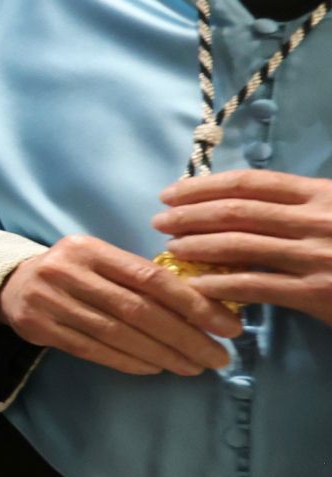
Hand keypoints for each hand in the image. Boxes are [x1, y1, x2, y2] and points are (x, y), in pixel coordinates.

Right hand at [0, 233, 241, 376]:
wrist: (11, 285)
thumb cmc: (73, 273)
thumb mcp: (100, 261)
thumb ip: (138, 276)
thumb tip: (204, 305)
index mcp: (90, 249)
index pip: (150, 277)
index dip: (193, 303)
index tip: (228, 326)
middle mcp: (68, 271)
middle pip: (137, 310)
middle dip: (185, 336)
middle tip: (219, 357)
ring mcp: (50, 300)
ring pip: (117, 334)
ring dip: (162, 354)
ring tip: (194, 367)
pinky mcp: (39, 327)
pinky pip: (93, 350)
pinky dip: (129, 361)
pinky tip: (156, 368)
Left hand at [155, 170, 331, 319]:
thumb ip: (296, 205)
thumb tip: (236, 204)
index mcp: (319, 194)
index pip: (248, 183)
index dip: (202, 187)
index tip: (170, 194)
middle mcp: (314, 221)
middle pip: (236, 212)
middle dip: (190, 215)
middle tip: (160, 222)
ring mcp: (314, 257)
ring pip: (240, 245)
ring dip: (197, 246)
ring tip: (171, 248)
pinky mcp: (315, 292)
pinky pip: (255, 285)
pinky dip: (220, 284)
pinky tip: (196, 285)